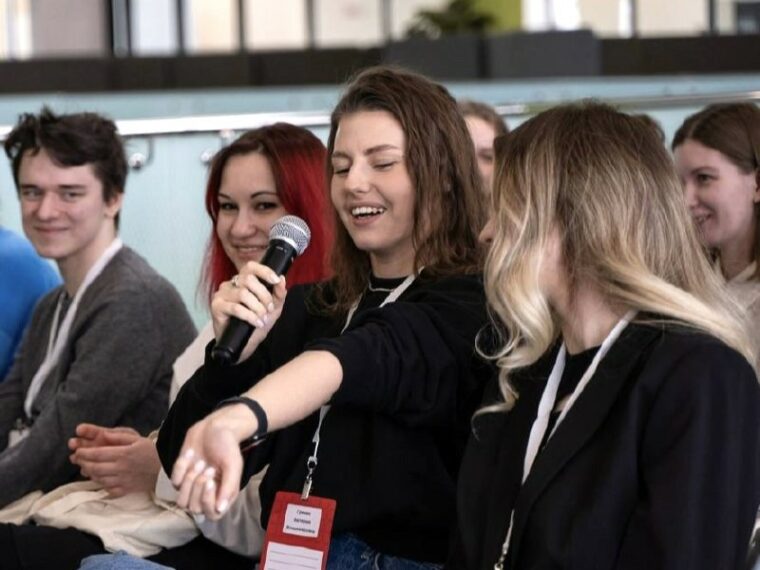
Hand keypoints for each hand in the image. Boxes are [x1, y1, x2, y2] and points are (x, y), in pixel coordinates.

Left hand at [69, 424, 160, 496]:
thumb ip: (119, 437)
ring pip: (99, 479)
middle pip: (94, 468)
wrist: (166, 469)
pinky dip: (100, 484)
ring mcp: (122, 481)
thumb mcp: (137, 439)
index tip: (78, 451)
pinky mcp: (125, 490)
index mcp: (123, 454)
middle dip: (83, 463)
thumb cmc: (151, 451)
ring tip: (86, 468)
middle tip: (78, 460)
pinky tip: (100, 479)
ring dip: (90, 474)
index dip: (84, 453)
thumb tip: (103, 434)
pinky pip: (108, 489)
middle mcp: (120, 469)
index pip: (97, 454)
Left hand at [171, 404, 255, 519]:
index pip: (212, 515)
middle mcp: (207, 494)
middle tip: (207, 466)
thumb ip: (229, 487)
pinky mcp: (180, 476)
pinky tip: (191, 454)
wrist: (214, 426)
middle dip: (198, 486)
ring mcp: (192, 486)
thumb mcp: (233, 464)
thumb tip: (220, 509)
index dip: (207, 502)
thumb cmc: (227, 445)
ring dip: (188, 480)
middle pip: (194, 508)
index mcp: (223, 495)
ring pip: (181, 500)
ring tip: (199, 462)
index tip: (211, 481)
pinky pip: (174, 481)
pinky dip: (181, 467)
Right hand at [211, 261, 287, 361]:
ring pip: (243, 294)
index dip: (264, 271)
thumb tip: (282, 278)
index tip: (275, 280)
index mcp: (243, 281)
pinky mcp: (216, 307)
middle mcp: (231, 284)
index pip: (251, 267)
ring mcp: (222, 294)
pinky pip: (235, 308)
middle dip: (264, 295)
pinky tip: (257, 323)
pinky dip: (250, 316)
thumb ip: (278, 293)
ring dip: (257, 308)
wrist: (243, 344)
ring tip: (262, 318)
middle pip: (248, 279)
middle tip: (269, 309)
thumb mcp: (273, 308)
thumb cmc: (256, 323)